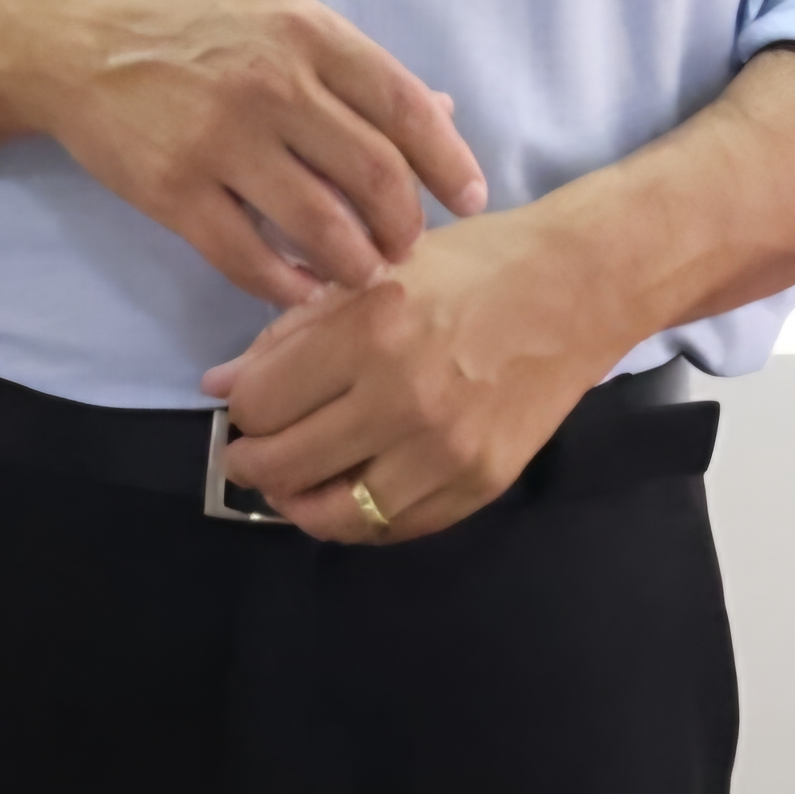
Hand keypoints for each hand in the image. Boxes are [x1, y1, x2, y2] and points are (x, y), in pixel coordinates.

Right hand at [0, 0, 487, 307]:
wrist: (66, 33)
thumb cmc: (180, 19)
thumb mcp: (273, 14)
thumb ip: (352, 67)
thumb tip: (440, 113)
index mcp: (305, 33)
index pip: (406, 109)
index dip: (450, 164)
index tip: (469, 201)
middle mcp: (271, 84)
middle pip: (375, 177)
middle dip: (405, 227)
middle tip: (406, 247)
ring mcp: (219, 141)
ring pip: (321, 226)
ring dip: (355, 264)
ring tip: (359, 272)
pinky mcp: (172, 189)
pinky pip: (249, 257)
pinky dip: (286, 284)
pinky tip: (300, 286)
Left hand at [199, 211, 625, 542]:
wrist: (575, 290)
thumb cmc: (466, 267)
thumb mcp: (367, 277)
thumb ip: (287, 334)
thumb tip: (220, 385)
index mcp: (364, 337)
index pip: (259, 404)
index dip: (238, 412)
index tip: (240, 410)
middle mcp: (401, 401)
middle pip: (284, 465)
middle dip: (249, 465)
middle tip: (248, 456)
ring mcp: (445, 451)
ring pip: (336, 515)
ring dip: (298, 504)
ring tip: (290, 485)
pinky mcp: (482, 482)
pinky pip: (397, 526)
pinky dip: (359, 519)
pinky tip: (346, 493)